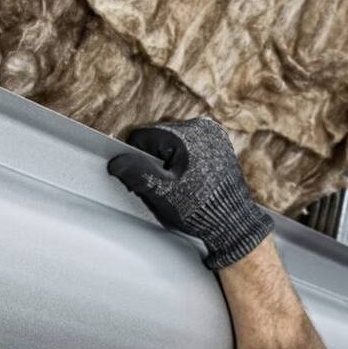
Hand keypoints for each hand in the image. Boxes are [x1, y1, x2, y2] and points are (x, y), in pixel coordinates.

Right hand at [107, 117, 274, 270]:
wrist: (233, 222)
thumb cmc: (199, 209)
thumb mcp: (162, 192)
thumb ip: (136, 173)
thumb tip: (114, 162)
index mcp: (185, 134)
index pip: (142, 137)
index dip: (138, 160)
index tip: (149, 180)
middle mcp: (200, 127)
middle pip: (158, 139)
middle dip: (155, 161)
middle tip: (168, 186)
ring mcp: (212, 134)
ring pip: (172, 143)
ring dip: (170, 161)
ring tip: (183, 185)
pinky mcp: (218, 144)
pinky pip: (189, 147)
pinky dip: (185, 161)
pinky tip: (193, 180)